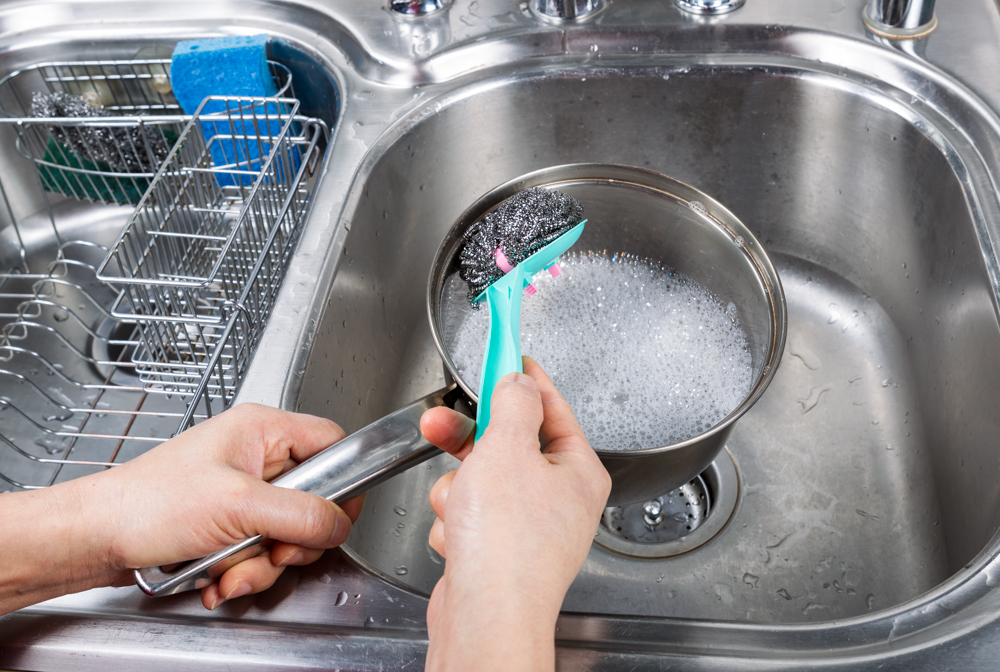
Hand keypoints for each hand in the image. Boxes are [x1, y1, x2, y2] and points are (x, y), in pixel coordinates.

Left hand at [0, 404, 361, 613]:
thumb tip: (340, 523)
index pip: (333, 442)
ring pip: (287, 533)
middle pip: (313, 499)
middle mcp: (257, 457)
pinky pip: (261, 551)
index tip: (335, 516)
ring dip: (263, 564)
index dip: (343, 480)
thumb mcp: (237, 506)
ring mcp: (243, 492)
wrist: (96, 538)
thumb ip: (299, 514)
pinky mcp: (229, 523)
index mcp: (263, 430)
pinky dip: (243, 572)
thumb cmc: (148, 504)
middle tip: (273, 550)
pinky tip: (218, 577)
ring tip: (230, 570)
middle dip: (292, 539)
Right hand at [419, 357, 610, 671]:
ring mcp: (528, 527)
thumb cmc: (508, 545)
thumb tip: (518, 380)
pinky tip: (459, 539)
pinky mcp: (497, 551)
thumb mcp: (508, 449)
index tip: (506, 355)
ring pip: (479, 479)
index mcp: (578, 471)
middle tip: (441, 422)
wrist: (485, 618)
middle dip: (470, 442)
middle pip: (508, 443)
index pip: (553, 407)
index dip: (524, 379)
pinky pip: (467, 515)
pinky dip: (456, 523)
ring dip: (459, 490)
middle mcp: (559, 499)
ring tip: (460, 509)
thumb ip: (513, 404)